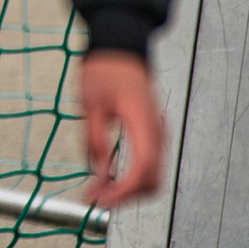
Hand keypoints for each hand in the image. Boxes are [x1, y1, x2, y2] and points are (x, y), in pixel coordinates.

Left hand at [81, 49, 166, 208]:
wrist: (120, 47)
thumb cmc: (105, 69)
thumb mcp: (90, 104)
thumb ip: (95, 140)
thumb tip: (97, 173)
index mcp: (144, 124)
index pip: (142, 170)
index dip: (122, 192)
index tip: (99, 200)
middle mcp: (157, 133)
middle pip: (151, 181)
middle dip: (124, 196)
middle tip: (94, 198)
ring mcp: (157, 134)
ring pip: (152, 176)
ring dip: (128, 190)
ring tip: (97, 190)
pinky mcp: (152, 134)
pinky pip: (148, 164)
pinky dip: (131, 177)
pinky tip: (109, 178)